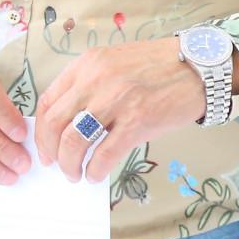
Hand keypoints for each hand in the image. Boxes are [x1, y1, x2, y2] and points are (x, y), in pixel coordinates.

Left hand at [35, 37, 238, 184]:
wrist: (197, 67)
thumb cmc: (156, 67)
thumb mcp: (113, 64)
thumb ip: (89, 85)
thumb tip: (68, 122)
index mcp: (87, 64)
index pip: (48, 100)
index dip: (41, 130)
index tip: (45, 147)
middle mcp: (96, 79)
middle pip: (55, 123)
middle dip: (51, 151)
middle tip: (56, 166)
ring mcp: (116, 100)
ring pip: (75, 141)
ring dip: (70, 165)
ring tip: (76, 174)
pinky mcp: (137, 121)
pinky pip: (104, 154)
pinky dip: (95, 170)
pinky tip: (96, 174)